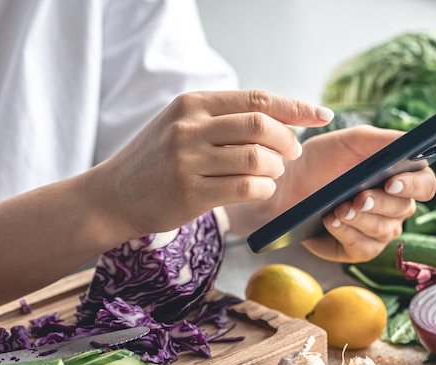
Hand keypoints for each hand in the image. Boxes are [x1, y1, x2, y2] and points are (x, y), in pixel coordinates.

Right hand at [93, 90, 333, 238]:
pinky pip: (246, 188)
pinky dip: (264, 189)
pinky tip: (260, 190)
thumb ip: (224, 119)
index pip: (257, 98)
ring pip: (256, 158)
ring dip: (275, 168)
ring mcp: (188, 160)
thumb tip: (281, 118)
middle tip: (291, 153)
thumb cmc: (156, 160)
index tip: (322, 114)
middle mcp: (189, 127)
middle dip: (287, 140)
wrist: (113, 195)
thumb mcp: (183, 126)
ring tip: (271, 173)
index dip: (296, 106)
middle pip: (261, 125)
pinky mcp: (190, 193)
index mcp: (193, 104)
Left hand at [272, 125, 435, 262]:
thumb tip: (411, 142)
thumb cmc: (320, 160)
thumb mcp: (349, 142)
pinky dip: (348, 234)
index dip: (414, 185)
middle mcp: (395, 206)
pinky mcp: (358, 248)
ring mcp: (378, 229)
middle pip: (405, 209)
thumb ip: (382, 140)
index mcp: (400, 177)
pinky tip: (331, 221)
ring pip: (385, 230)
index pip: (426, 184)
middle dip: (380, 203)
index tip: (393, 181)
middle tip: (359, 197)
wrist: (286, 185)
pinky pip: (365, 248)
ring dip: (361, 219)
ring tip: (339, 209)